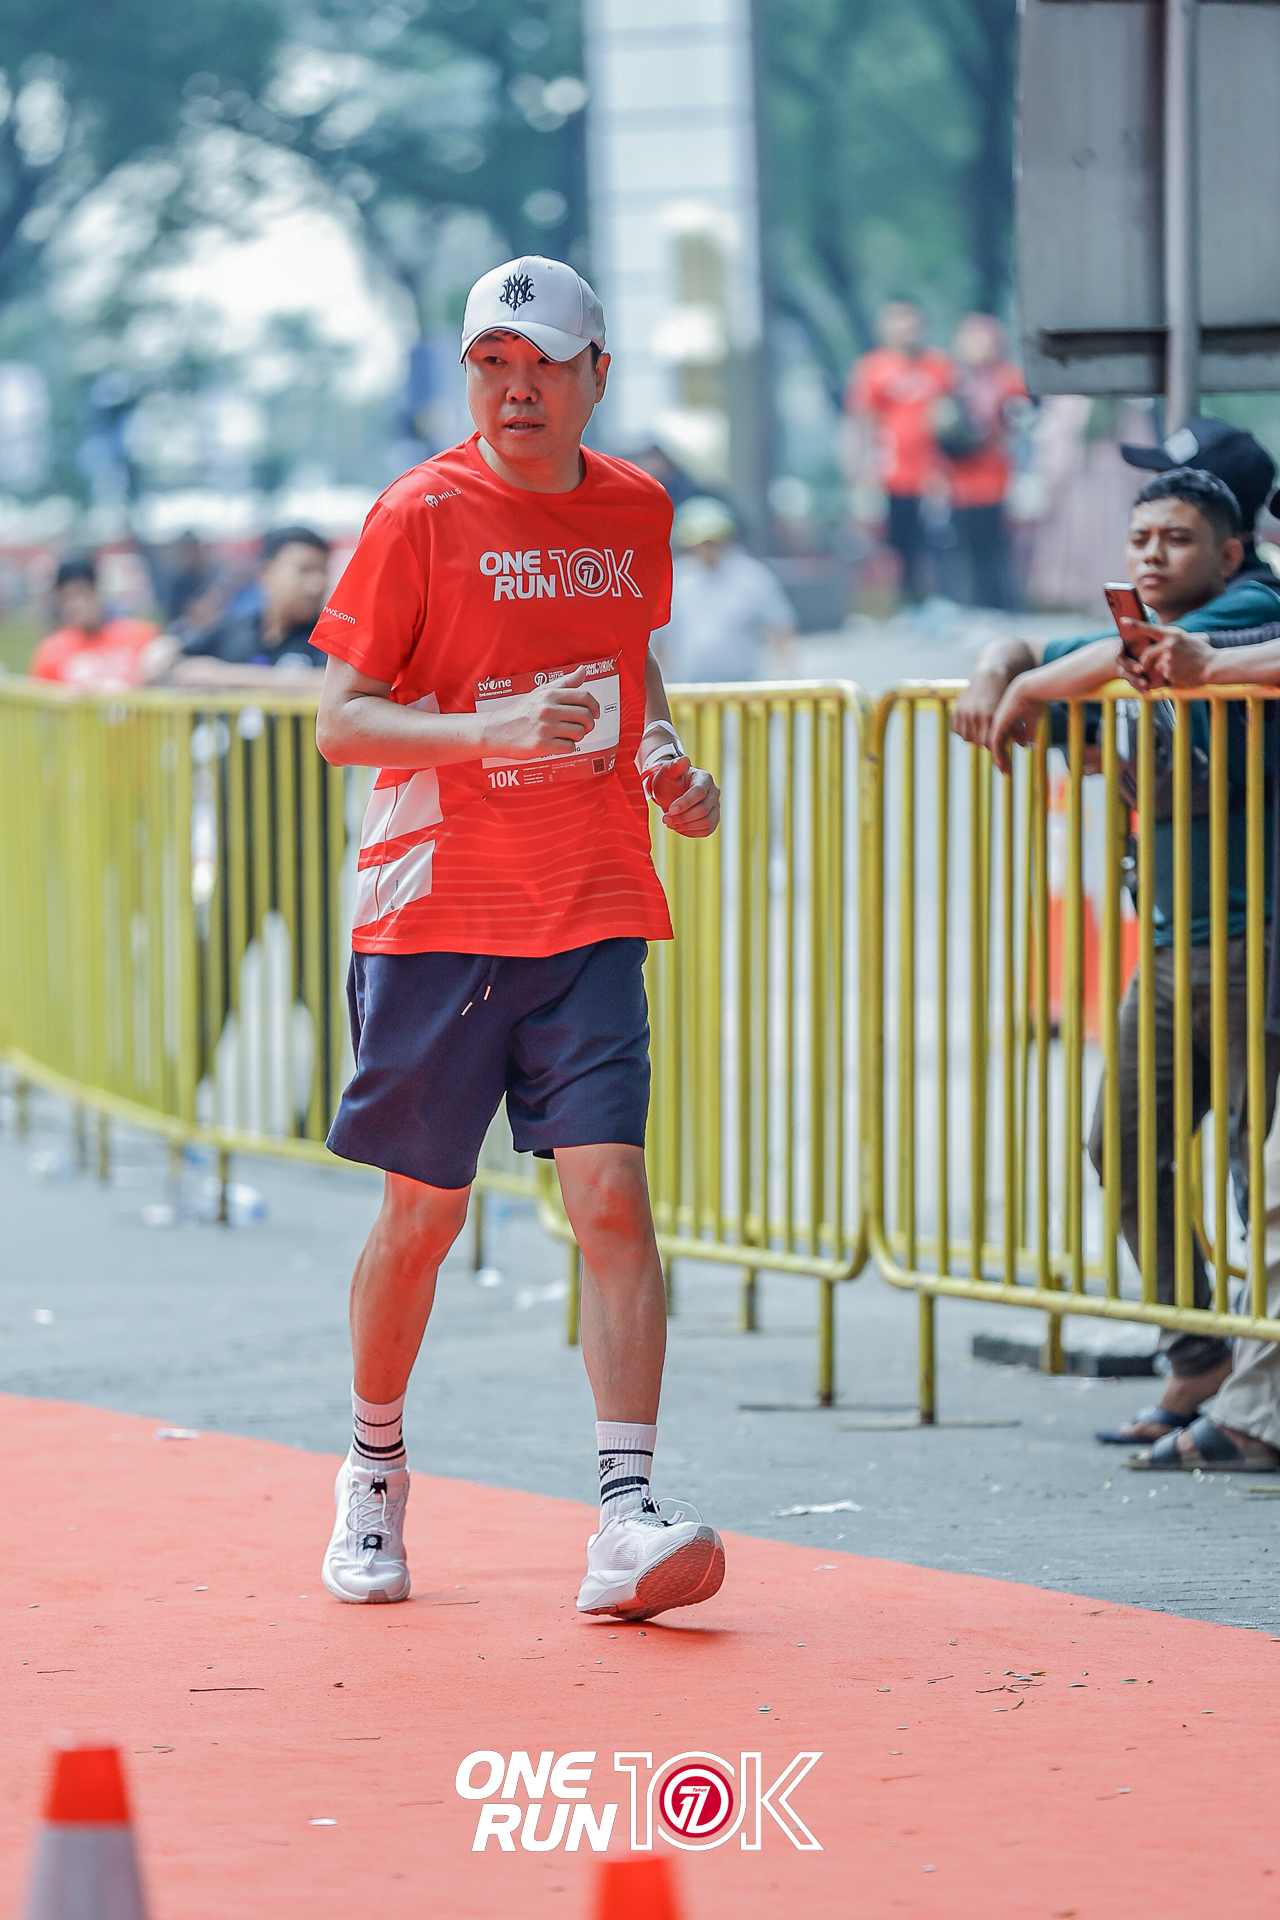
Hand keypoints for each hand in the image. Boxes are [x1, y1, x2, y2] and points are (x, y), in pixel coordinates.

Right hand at [483, 665, 600, 758]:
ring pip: (579, 733)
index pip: (584, 697)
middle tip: (582, 727)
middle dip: (588, 724)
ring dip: (577, 737)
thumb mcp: (540, 692)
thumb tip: (583, 671)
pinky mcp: (542, 745)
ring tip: (565, 735)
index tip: (596, 713)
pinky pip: (569, 747)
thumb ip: (564, 682)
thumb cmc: (520, 712)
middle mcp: (548, 709)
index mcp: (549, 694)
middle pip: (585, 716)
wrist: (497, 731)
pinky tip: (558, 743)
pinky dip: (567, 747)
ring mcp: (545, 727)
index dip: (595, 706)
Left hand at [653, 756, 719, 836]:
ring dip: (686, 827)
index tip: (669, 810)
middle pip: (703, 810)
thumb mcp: (667, 772)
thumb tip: (684, 759)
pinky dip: (691, 832)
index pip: (699, 793)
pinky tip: (679, 827)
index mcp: (704, 778)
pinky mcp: (713, 819)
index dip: (684, 804)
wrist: (672, 791)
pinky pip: (707, 831)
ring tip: (670, 823)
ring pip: (707, 823)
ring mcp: (715, 806)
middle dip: (682, 817)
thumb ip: (674, 766)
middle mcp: (714, 792)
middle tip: (665, 818)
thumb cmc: (669, 780)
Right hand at [952, 668, 1008, 747]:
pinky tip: (972, 727)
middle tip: (991, 737)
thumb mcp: (1010, 712)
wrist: (989, 676)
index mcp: (989, 716)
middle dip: (984, 742)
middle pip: (977, 741)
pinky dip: (964, 731)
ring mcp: (964, 712)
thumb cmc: (1003, 695)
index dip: (994, 746)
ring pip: (966, 737)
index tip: (998, 744)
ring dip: (973, 737)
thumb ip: (1015, 728)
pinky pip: (956, 729)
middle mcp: (974, 715)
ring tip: (981, 732)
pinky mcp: (957, 710)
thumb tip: (1022, 745)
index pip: (988, 743)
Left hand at [989, 679, 1046, 774]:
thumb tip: (1027, 744)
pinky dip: (998, 754)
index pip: (999, 739)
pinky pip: (994, 743)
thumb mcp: (1030, 719)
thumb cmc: (1034, 699)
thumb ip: (1026, 731)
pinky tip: (1002, 764)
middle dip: (1001, 758)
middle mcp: (996, 721)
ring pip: (992, 745)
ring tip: (1007, 771)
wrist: (1031, 687)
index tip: (1008, 764)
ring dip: (1000, 759)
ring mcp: (995, 722)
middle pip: (993, 744)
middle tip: (1007, 771)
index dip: (1003, 752)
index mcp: (1003, 719)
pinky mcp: (997, 723)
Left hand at [1121, 621, 1214, 688]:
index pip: (1149, 628)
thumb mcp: (1187, 639)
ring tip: (1180, 666)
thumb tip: (1158, 641)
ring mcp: (1168, 659)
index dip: (1134, 624)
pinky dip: (1170, 676)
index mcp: (1172, 634)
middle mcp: (1168, 645)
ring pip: (1156, 666)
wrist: (1213, 665)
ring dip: (1163, 669)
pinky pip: (1163, 675)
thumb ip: (1171, 640)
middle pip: (1147, 655)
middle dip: (1144, 663)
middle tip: (1146, 667)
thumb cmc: (1202, 652)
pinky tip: (1182, 672)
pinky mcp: (1170, 672)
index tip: (1123, 620)